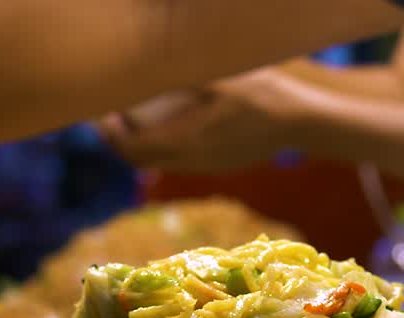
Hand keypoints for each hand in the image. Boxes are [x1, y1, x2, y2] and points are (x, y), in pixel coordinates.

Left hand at [99, 67, 320, 173]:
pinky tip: (167, 125)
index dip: (112, 136)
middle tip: (109, 119)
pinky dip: (164, 148)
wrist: (300, 121)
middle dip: (120, 144)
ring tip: (132, 122)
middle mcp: (194, 160)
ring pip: (160, 165)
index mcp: (189, 140)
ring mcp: (208, 166)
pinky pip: (181, 162)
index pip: (135, 149)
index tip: (103, 115)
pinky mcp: (220, 166)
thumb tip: (148, 64)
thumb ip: (184, 73)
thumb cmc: (263, 92)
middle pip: (142, 162)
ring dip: (141, 147)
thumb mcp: (220, 75)